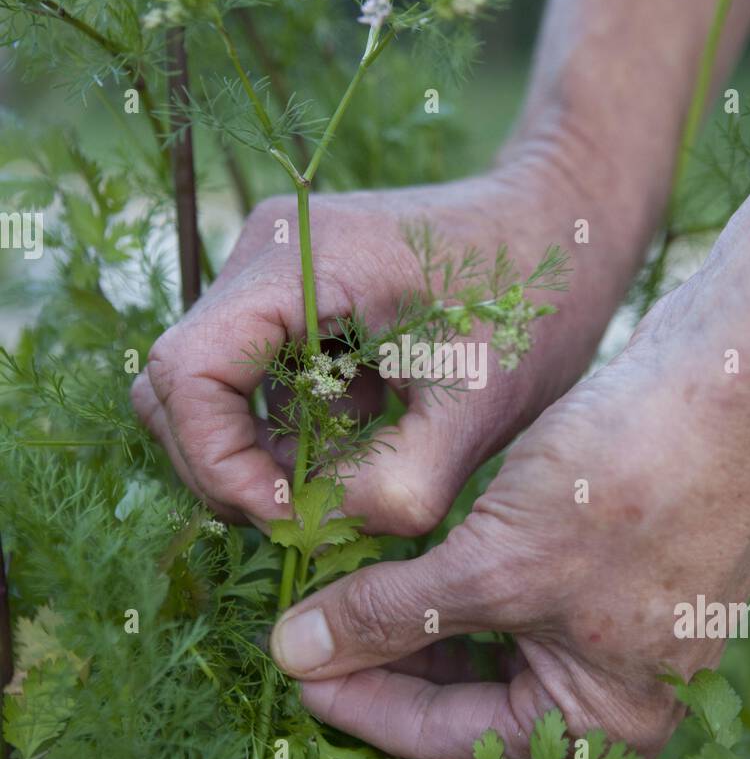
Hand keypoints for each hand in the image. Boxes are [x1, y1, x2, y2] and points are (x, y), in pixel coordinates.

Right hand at [132, 137, 641, 534]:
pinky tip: (361, 436)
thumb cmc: (534, 301)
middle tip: (302, 515)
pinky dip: (286, 428)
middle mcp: (267, 253)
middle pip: (176, 384)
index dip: (219, 462)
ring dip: (257, 450)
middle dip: (227, 466)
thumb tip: (311, 532)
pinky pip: (251, 377)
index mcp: (299, 262)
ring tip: (342, 478)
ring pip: (208, 387)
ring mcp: (275, 270)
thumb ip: (393, 486)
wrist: (564, 226)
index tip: (287, 513)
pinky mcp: (294, 293)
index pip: (187, 373)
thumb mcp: (477, 409)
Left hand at [269, 283, 749, 758]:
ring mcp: (619, 629)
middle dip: (389, 661)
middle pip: (473, 699)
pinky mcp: (613, 570)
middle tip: (309, 626)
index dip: (364, 707)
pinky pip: (517, 598)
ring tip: (341, 587)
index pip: (457, 740)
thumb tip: (295, 654)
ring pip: (490, 644)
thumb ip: (391, 615)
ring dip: (417, 617)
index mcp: (607, 724)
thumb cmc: (625, 484)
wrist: (726, 378)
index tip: (294, 668)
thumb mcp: (494, 564)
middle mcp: (618, 691)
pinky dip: (458, 582)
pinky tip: (403, 553)